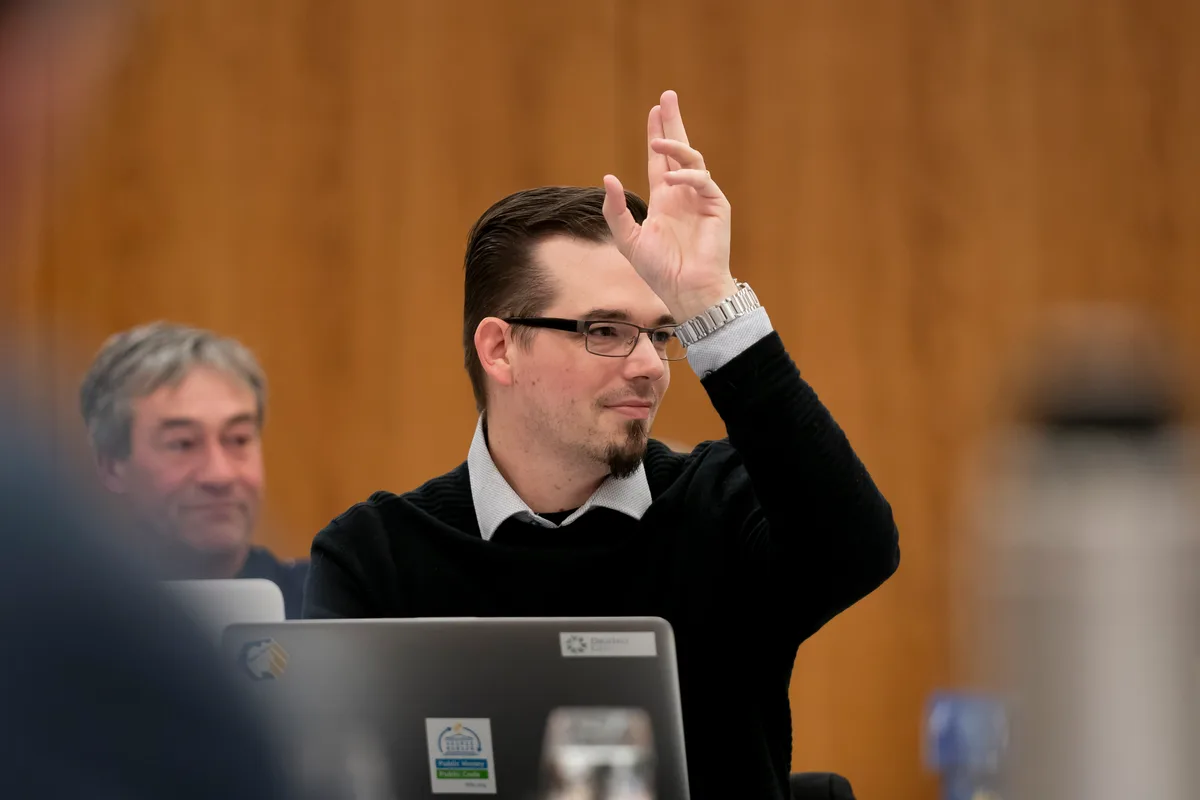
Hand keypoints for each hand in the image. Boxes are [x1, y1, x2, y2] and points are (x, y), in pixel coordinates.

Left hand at [601, 90, 737, 321]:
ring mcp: (701, 198)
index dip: (657, 135)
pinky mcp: (716, 206)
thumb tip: (608, 177)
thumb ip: (615, 211)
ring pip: (692, 159)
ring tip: (657, 142)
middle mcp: (683, 194)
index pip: (660, 161)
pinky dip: (687, 176)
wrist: (686, 290)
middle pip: (679, 149)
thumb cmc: (660, 270)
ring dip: (675, 147)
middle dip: (673, 123)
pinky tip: (671, 180)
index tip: (653, 111)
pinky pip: (703, 180)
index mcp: (664, 200)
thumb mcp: (629, 239)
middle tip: (667, 97)